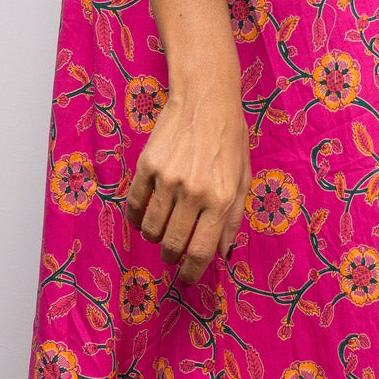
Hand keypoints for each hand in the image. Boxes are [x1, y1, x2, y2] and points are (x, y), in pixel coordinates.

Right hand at [126, 0, 249, 283]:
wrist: (206, 100)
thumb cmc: (230, 140)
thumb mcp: (243, 179)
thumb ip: (233, 218)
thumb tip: (222, 252)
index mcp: (221, 198)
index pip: (201, 250)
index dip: (193, 271)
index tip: (188, 278)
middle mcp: (194, 191)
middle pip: (174, 244)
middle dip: (173, 257)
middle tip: (174, 254)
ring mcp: (168, 179)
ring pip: (152, 228)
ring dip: (156, 237)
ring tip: (162, 232)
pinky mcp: (147, 166)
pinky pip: (135, 205)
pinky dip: (138, 217)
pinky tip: (146, 216)